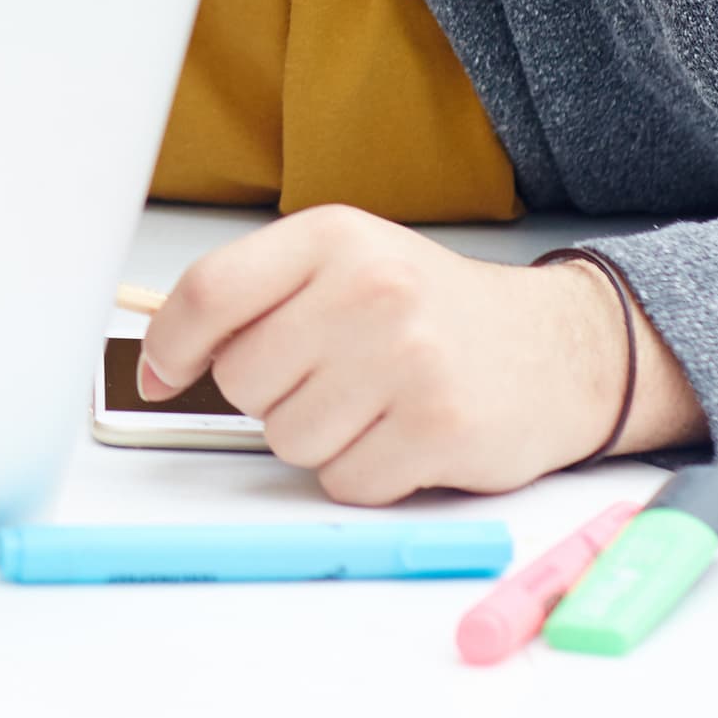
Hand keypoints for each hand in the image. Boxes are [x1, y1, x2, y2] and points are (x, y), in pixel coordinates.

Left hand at [137, 205, 703, 503]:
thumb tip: (159, 358)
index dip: (170, 344)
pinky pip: (344, 480)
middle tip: (326, 376)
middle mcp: (370, 290)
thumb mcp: (345, 265)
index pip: (209, 293)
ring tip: (372, 403)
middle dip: (270, 393)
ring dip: (319, 437)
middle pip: (241, 379)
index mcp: (333, 237)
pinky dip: (363, 473)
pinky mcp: (439, 429)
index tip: (161, 373)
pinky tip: (402, 436)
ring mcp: (408, 360)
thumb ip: (256, 296)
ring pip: (287, 438)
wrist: (558, 347)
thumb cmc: (432, 310)